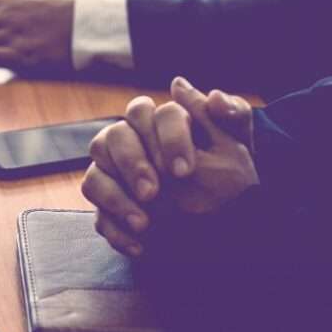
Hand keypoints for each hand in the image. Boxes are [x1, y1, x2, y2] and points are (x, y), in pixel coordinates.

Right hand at [81, 77, 257, 256]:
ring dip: (116, 199)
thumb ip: (224, 113)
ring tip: (145, 224)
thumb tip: (181, 85)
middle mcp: (129, 146)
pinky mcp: (110, 211)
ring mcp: (114, 180)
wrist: (228, 226)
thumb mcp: (238, 148)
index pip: (144, 113)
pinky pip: (98, 217)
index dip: (164, 139)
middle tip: (154, 193)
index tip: (184, 171)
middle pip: (111, 139)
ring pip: (94, 178)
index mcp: (156, 125)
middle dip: (132, 165)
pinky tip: (141, 245)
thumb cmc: (232, 180)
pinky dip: (117, 231)